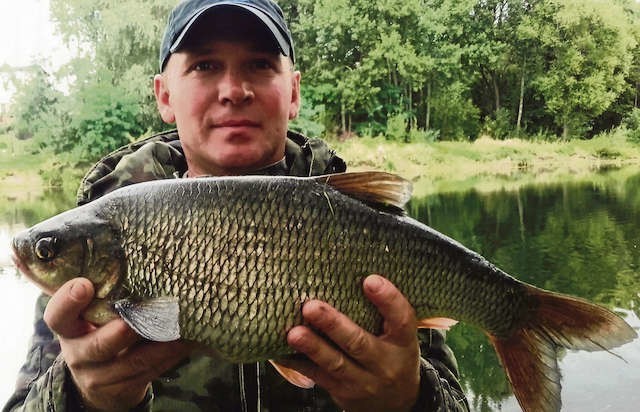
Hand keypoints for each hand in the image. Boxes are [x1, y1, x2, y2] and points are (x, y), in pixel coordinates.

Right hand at [44, 278, 191, 410]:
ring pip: (132, 362)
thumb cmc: (101, 330)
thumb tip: (144, 257)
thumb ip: (107, 293)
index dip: (68, 301)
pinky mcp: (121, 390)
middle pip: (96, 346)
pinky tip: (186, 341)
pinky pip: (149, 373)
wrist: (100, 380)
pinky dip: (170, 356)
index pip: (57, 315)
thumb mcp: (94, 314)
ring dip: (159, 345)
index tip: (84, 285)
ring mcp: (99, 376)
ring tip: (178, 327)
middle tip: (136, 320)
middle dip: (119, 333)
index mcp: (69, 328)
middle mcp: (78, 353)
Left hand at [285, 275, 420, 411]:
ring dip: (313, 347)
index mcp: (403, 342)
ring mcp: (362, 380)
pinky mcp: (342, 391)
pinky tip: (281, 350)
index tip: (370, 280)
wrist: (396, 403)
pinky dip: (297, 362)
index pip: (401, 319)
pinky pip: (317, 376)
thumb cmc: (393, 355)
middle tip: (311, 306)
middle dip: (334, 325)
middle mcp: (384, 363)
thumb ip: (383, 313)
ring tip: (294, 333)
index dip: (388, 299)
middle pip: (358, 343)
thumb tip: (352, 272)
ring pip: (335, 363)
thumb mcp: (399, 336)